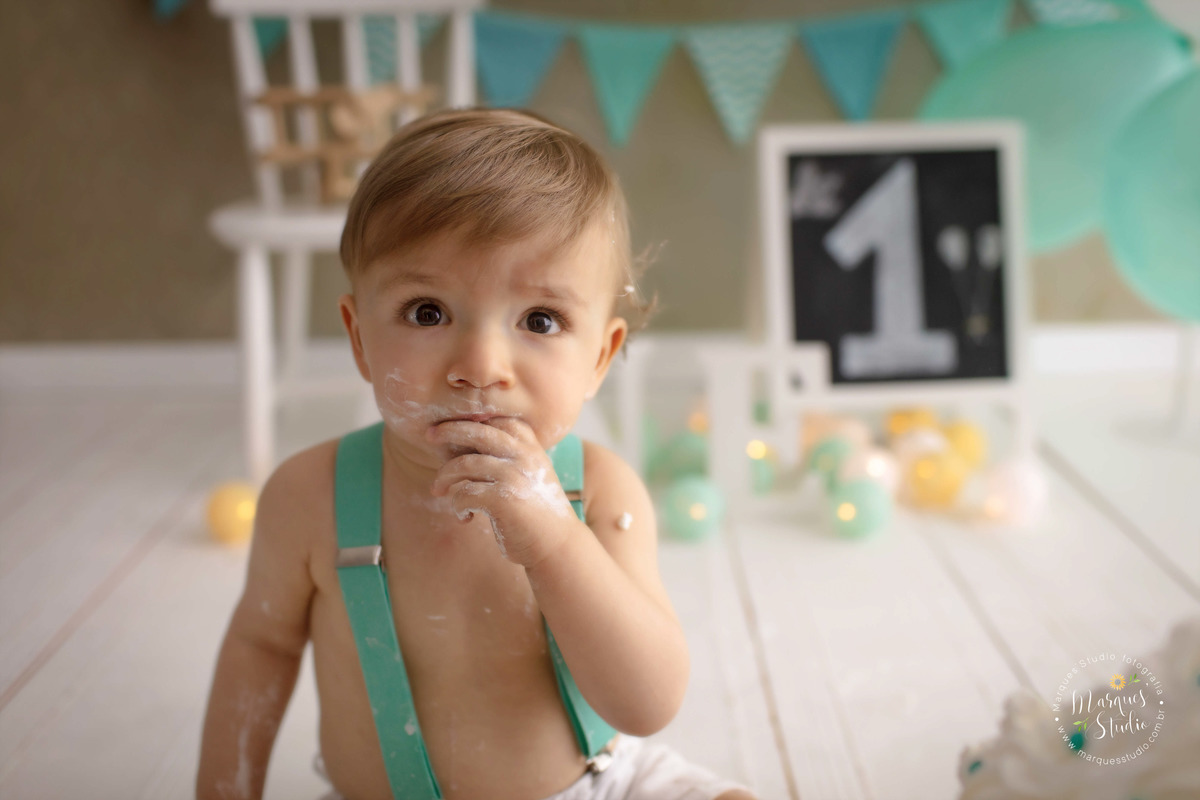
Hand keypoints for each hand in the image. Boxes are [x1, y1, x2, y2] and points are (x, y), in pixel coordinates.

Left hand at [428, 418, 579, 566]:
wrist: (556, 546)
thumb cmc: (537, 513)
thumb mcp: (531, 476)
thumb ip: (509, 459)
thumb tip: (465, 447)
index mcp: (530, 448)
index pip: (498, 421)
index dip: (472, 421)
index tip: (454, 427)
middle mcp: (523, 456)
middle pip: (478, 431)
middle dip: (450, 430)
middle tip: (430, 436)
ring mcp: (513, 476)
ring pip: (464, 464)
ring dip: (444, 477)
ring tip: (438, 490)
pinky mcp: (501, 499)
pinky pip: (464, 494)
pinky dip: (457, 506)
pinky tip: (465, 517)